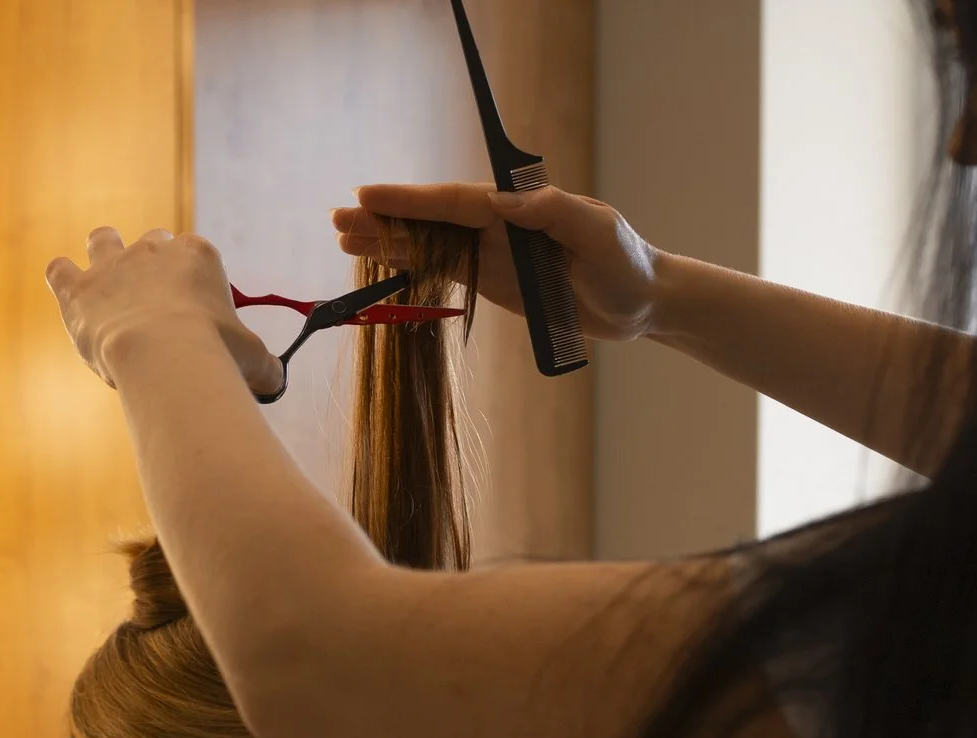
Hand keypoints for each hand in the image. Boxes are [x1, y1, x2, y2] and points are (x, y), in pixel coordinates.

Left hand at [46, 226, 285, 399]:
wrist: (163, 358)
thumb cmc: (215, 355)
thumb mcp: (253, 359)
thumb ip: (263, 366)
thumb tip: (275, 383)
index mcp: (197, 256)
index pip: (194, 255)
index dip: (193, 282)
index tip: (195, 312)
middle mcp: (153, 251)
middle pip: (151, 244)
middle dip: (151, 265)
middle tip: (153, 301)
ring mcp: (112, 266)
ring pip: (102, 240)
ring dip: (103, 250)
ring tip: (105, 275)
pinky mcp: (78, 289)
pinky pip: (59, 269)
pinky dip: (61, 276)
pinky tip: (65, 286)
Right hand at [332, 181, 662, 341]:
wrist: (638, 302)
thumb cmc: (625, 261)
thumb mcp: (598, 230)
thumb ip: (554, 211)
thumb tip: (504, 200)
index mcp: (520, 207)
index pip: (457, 201)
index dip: (412, 201)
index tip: (371, 196)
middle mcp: (499, 224)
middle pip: (432, 219)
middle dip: (385, 218)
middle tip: (338, 218)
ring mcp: (491, 252)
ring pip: (429, 243)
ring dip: (387, 241)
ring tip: (341, 239)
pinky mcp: (489, 280)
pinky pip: (441, 269)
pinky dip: (409, 263)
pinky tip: (378, 260)